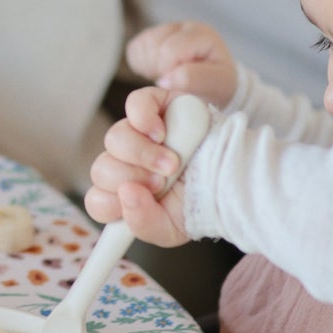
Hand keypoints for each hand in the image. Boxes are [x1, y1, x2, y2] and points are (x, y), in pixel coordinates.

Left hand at [85, 86, 192, 246]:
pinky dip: (143, 119)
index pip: (97, 200)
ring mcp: (140, 132)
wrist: (235, 180)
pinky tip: (161, 134)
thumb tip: (126, 194)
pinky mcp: (157, 104)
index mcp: (126, 192)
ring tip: (172, 165)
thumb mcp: (170, 228)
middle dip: (132, 179)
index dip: (110, 204)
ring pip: (115, 139)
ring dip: (142, 155)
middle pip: (102, 169)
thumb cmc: (201, 202)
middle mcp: (127, 162)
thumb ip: (142, 223)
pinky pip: (135, 104)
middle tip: (162, 183)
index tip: (136, 204)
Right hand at [125, 21, 236, 105]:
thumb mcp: (216, 85)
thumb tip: (164, 79)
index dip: (167, 71)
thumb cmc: (215, 83)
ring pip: (143, 45)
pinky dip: (141, 65)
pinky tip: (158, 72)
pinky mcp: (151, 35)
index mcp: (203, 35)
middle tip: (172, 82)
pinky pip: (134, 49)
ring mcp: (167, 28)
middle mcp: (184, 26)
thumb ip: (193, 80)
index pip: (171, 49)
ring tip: (167, 77)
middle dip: (159, 69)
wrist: (211, 81)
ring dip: (150, 67)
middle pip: (154, 45)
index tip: (176, 85)